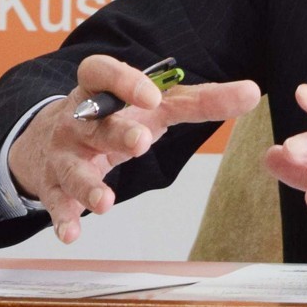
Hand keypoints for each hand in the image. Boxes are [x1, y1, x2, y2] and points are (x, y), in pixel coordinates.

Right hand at [7, 54, 260, 243]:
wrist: (52, 140)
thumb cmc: (119, 116)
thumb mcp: (158, 105)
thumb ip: (204, 100)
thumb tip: (254, 92)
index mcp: (100, 88)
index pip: (102, 72)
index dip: (125, 82)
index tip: (152, 96)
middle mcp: (77, 118)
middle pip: (95, 123)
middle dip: (117, 133)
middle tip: (141, 143)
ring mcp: (63, 152)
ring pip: (73, 167)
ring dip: (88, 185)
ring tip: (106, 203)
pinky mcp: (53, 185)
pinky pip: (57, 202)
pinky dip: (64, 218)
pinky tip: (73, 234)